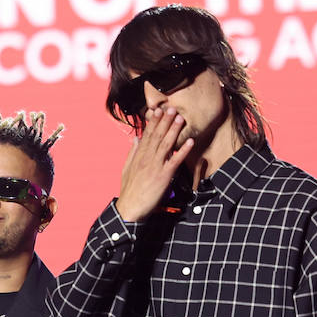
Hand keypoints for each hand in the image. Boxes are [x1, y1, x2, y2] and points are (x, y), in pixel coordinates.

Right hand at [117, 108, 194, 222]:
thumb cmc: (129, 190)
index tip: (158, 110)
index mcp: (138, 156)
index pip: (146, 135)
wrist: (131, 208)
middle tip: (172, 108)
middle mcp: (146, 158)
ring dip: (174, 131)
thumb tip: (135, 139)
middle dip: (165, 121)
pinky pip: (175, 161)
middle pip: (157, 136)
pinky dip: (182, 151)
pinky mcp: (163, 176)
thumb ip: (132, 153)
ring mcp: (155, 166)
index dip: (153, 122)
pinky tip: (190, 142)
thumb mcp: (126, 169)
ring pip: (166, 144)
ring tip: (180, 118)